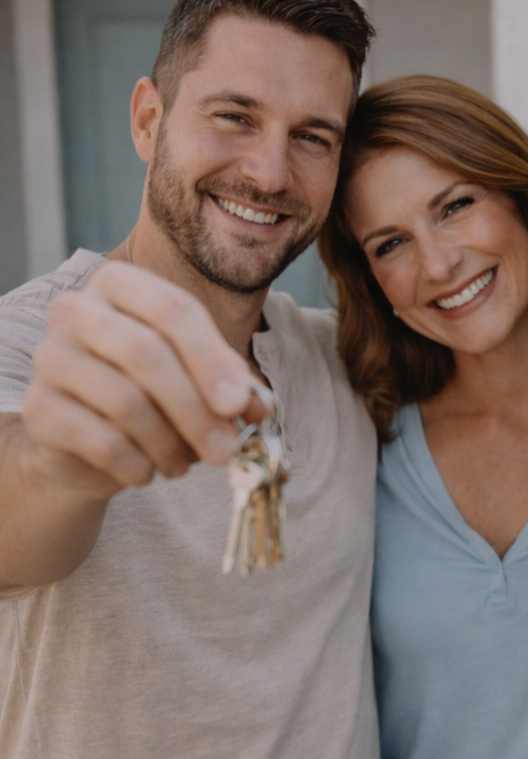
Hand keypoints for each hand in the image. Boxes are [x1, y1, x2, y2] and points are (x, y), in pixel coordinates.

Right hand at [21, 262, 257, 495]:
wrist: (86, 442)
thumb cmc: (154, 394)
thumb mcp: (200, 382)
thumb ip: (233, 388)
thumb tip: (259, 406)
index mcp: (122, 285)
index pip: (174, 309)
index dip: (212, 359)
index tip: (239, 404)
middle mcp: (78, 310)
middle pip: (146, 353)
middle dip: (195, 409)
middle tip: (225, 451)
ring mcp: (51, 356)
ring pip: (124, 400)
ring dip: (169, 443)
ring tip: (185, 464)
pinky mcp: (37, 408)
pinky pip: (100, 440)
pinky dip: (136, 463)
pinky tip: (148, 473)